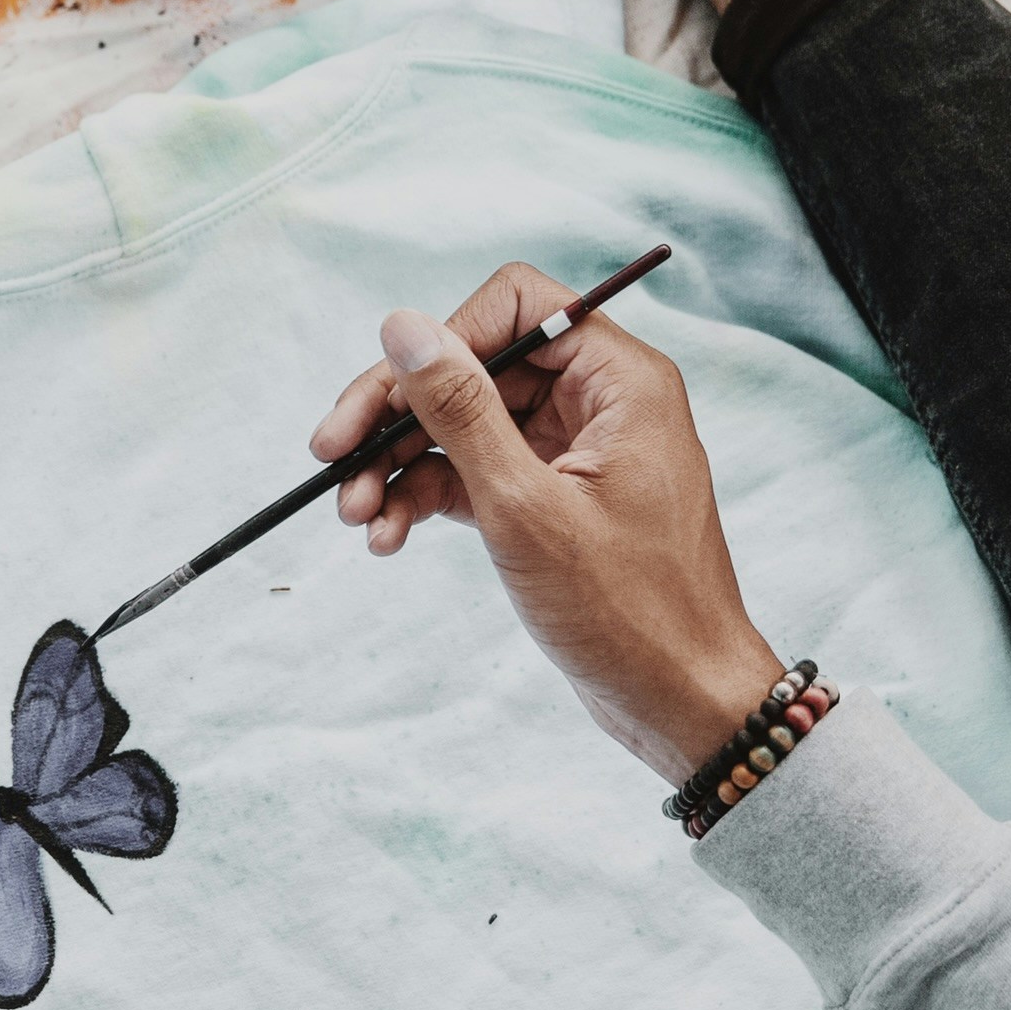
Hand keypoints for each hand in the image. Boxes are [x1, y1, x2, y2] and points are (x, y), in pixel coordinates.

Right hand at [309, 264, 783, 780]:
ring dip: (400, 464)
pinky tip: (386, 535)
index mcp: (619, 381)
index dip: (444, 339)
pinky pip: (475, 474)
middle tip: (331, 455)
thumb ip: (461, 411)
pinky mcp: (552, 500)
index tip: (388, 398)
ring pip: (466, 425)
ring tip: (355, 515)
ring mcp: (574, 453)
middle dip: (399, 414)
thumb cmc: (630, 611)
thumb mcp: (525, 507)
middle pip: (476, 366)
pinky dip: (427, 497)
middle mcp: (600, 403)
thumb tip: (404, 327)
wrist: (680, 703)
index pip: (516, 306)